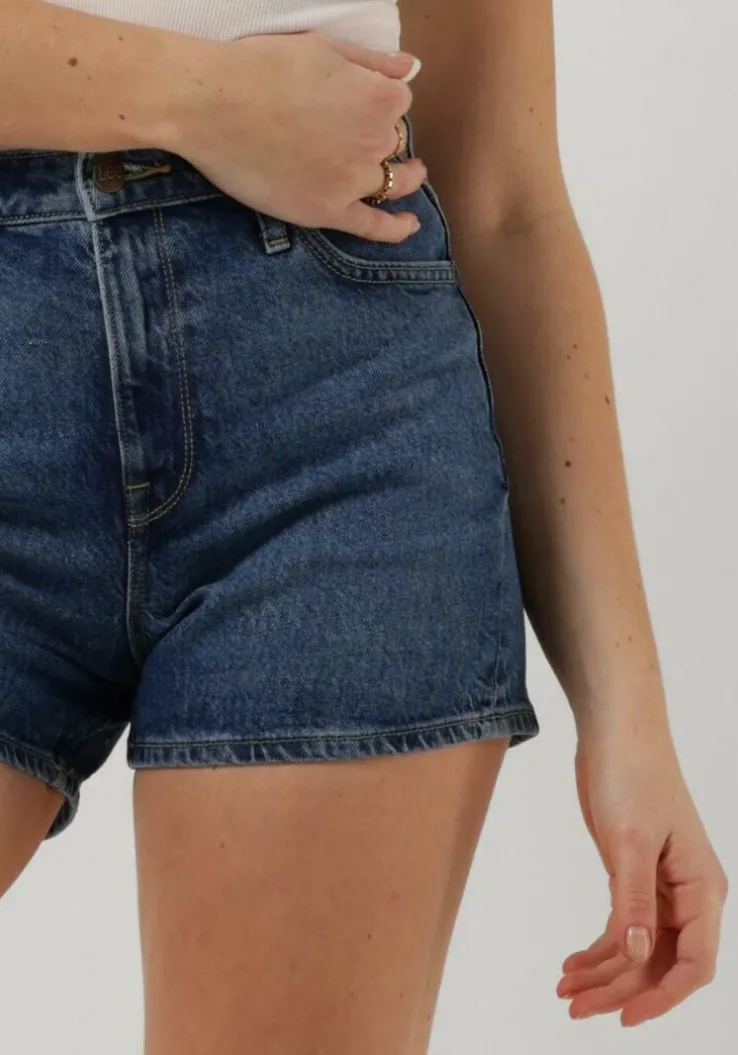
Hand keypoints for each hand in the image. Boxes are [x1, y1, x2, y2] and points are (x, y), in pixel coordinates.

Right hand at [159, 31, 426, 240]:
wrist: (212, 104)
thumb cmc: (262, 67)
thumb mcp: (324, 48)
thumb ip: (373, 61)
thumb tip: (410, 68)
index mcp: (379, 97)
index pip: (397, 101)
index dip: (379, 100)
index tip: (358, 100)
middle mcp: (375, 141)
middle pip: (393, 142)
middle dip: (383, 136)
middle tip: (367, 136)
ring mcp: (353, 181)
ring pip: (393, 183)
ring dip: (404, 178)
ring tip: (409, 176)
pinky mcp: (328, 210)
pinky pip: (374, 226)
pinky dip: (396, 229)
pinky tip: (409, 225)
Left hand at [557, 723, 727, 1025]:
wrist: (615, 732)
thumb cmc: (633, 774)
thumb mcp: (630, 840)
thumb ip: (633, 900)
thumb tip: (636, 954)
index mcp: (702, 888)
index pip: (694, 963)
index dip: (662, 996)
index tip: (624, 1017)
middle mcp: (688, 895)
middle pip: (660, 963)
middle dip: (620, 989)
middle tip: (573, 1005)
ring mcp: (661, 888)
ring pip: (638, 949)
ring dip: (604, 973)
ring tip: (564, 989)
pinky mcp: (634, 876)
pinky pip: (622, 926)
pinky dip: (598, 948)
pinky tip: (572, 962)